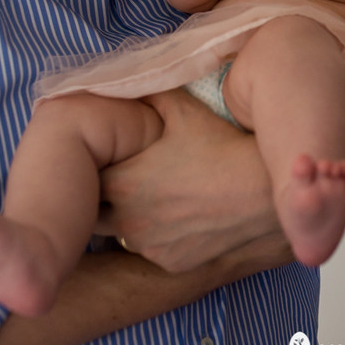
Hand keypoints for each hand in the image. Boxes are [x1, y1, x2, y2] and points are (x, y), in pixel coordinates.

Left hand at [96, 88, 287, 272]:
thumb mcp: (183, 110)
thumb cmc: (221, 146)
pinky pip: (153, 250)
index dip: (95, 169)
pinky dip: (160, 238)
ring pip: (123, 235)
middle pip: (94, 213)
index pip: (83, 181)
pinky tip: (183, 218)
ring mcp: (148, 245)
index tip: (112, 160)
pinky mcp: (170, 263)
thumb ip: (148, 95)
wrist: (261, 190)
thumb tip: (127, 81)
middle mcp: (127, 220)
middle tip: (130, 182)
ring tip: (160, 200)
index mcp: (122, 181)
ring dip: (131, 220)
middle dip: (103, 199)